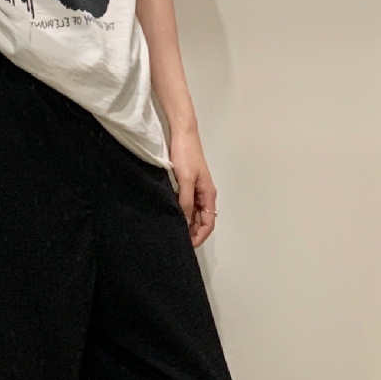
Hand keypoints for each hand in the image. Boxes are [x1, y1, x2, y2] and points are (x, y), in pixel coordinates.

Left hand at [169, 131, 216, 246]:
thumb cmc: (186, 155)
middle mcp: (204, 194)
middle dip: (193, 233)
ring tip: (174, 232)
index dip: (199, 236)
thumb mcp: (185, 180)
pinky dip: (182, 213)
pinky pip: (187, 204)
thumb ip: (186, 202)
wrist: (182, 134)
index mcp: (209, 194)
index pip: (209, 223)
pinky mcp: (187, 184)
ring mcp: (196, 189)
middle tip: (177, 241)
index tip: (187, 245)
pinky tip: (172, 216)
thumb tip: (185, 222)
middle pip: (202, 221)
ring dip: (187, 224)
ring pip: (194, 213)